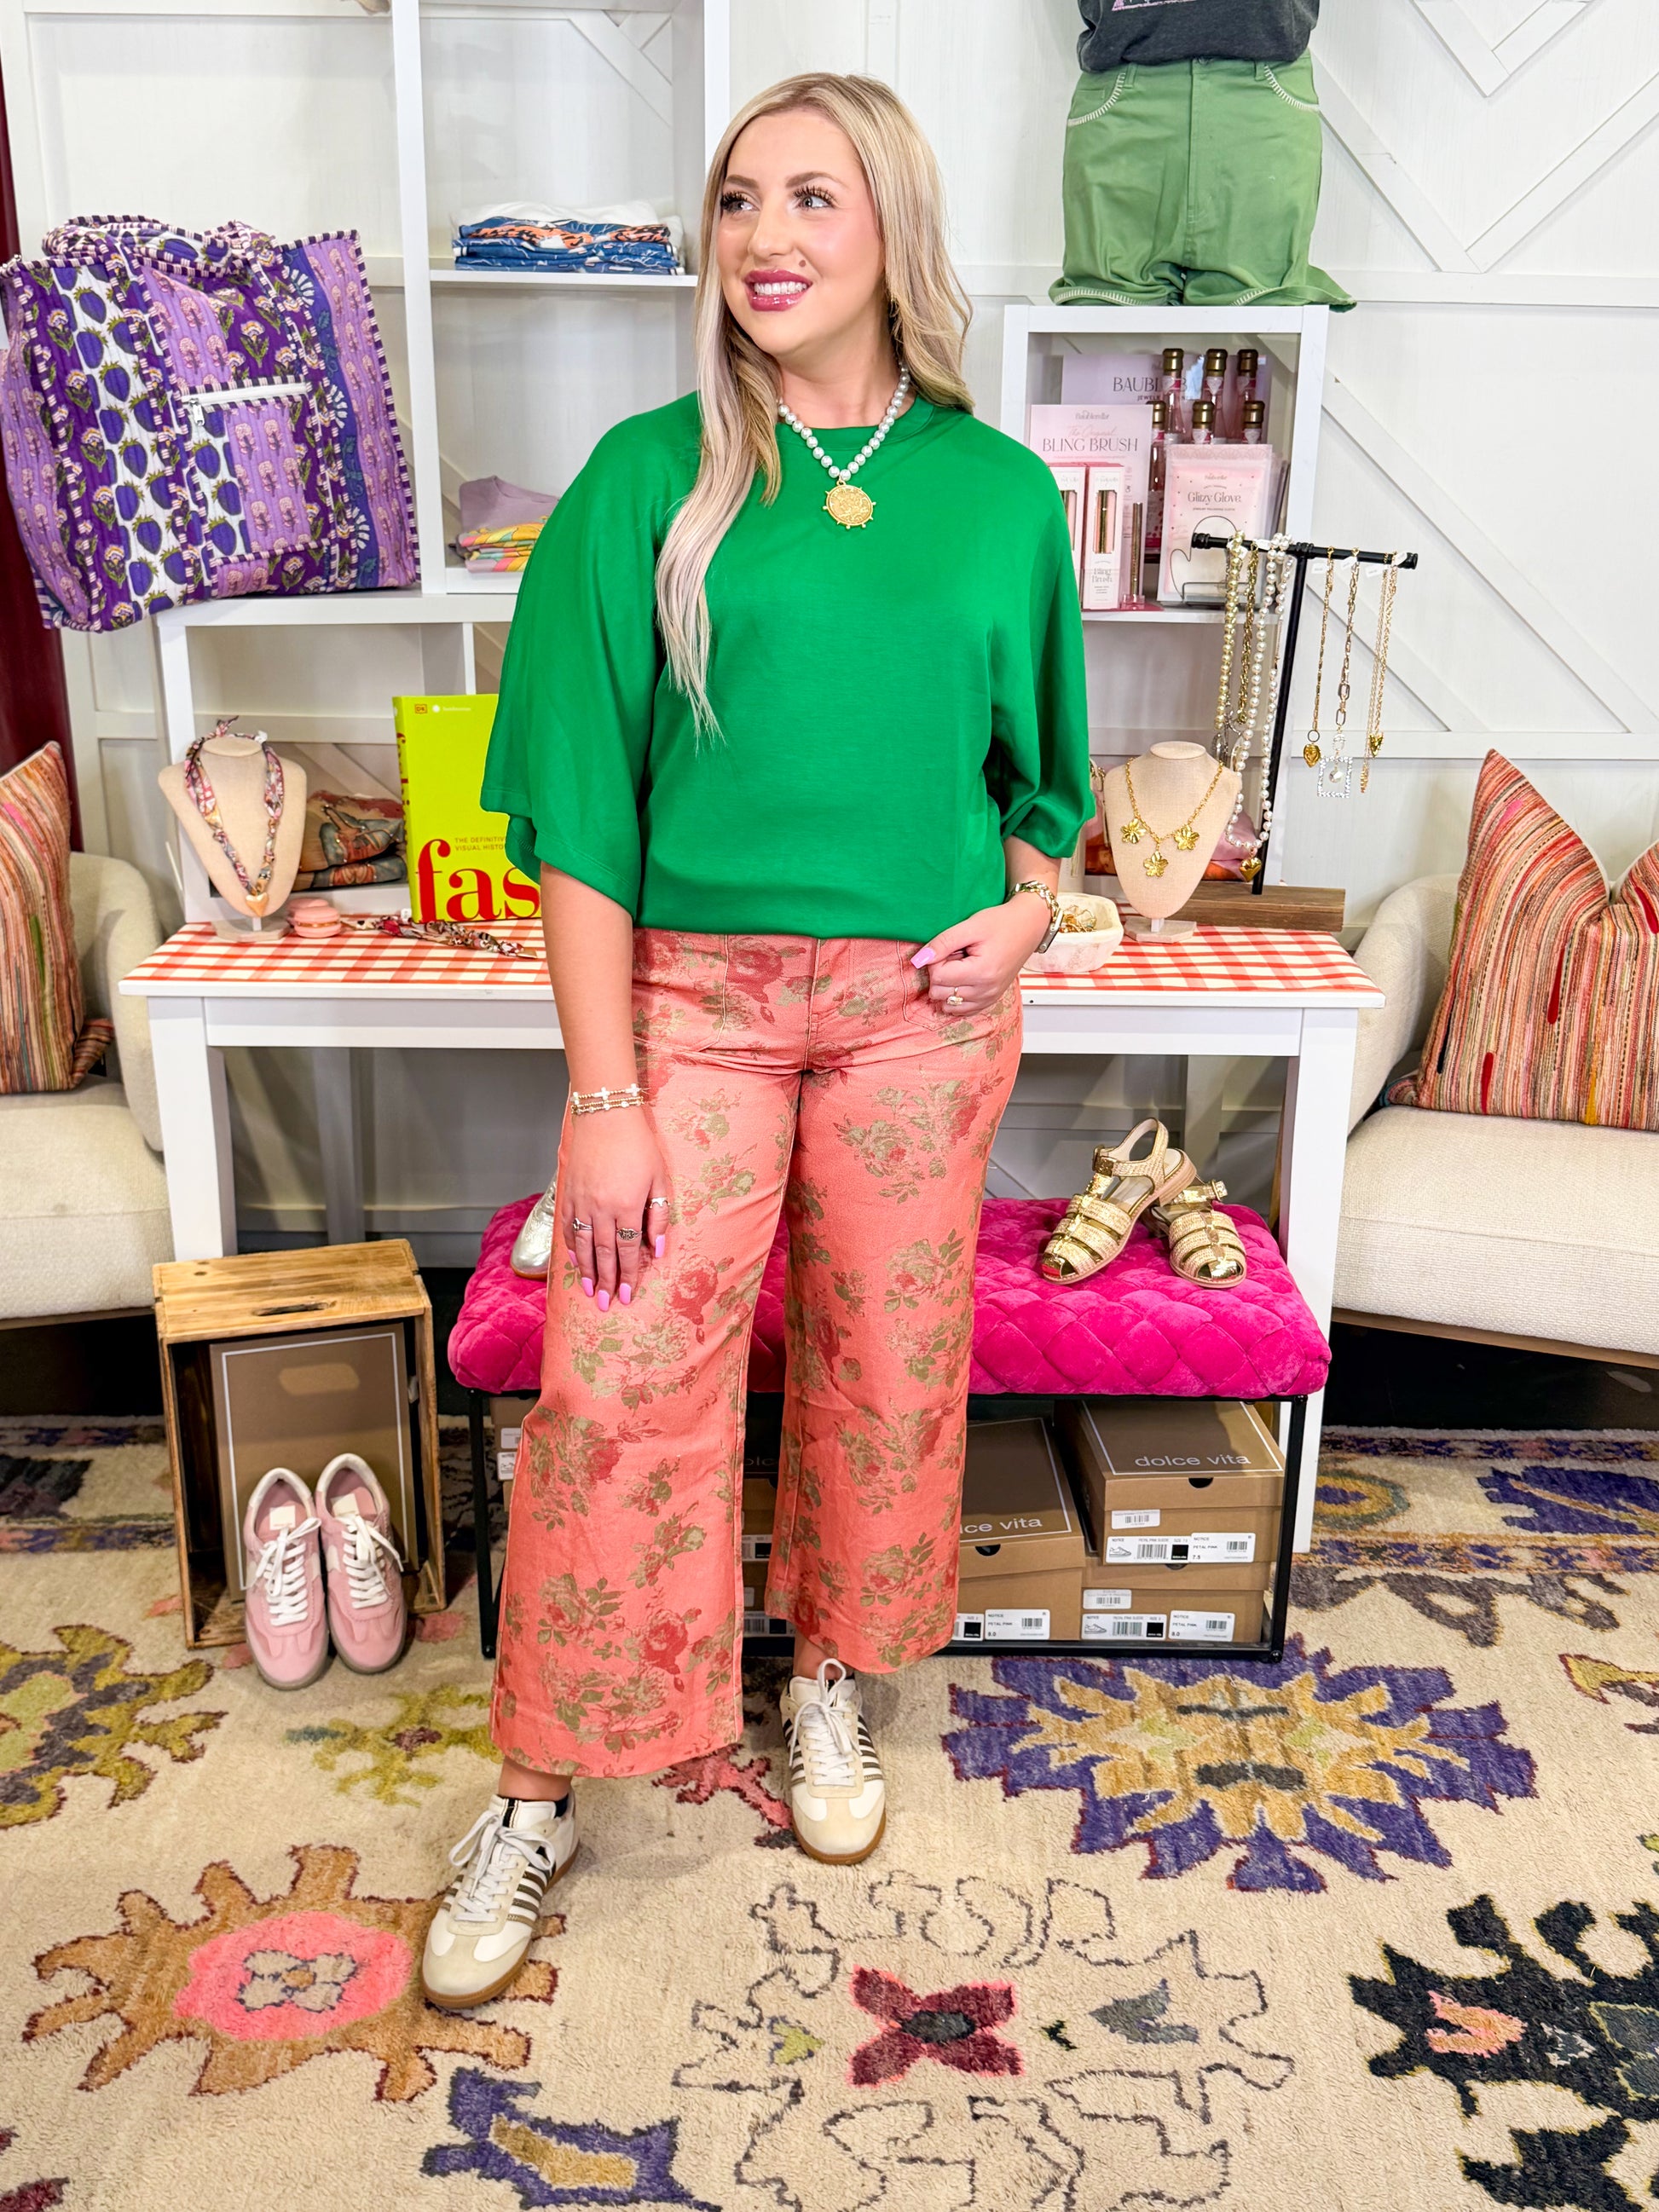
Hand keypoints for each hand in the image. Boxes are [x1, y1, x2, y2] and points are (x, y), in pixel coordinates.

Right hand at [560, 1110, 671, 1310]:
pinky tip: (575, 1260)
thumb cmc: (638, 1145)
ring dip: (585, 1271)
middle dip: (605, 1282)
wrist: (606, 1116)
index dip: (628, 1276)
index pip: (627, 1251)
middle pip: (603, 1254)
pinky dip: (571, 1247)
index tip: (627, 1296)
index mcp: (626, 1206)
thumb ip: (658, 1215)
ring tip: (588, 1291)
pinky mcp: (568, 1193)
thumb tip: (658, 1249)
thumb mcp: (659, 1179)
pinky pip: (568, 1227)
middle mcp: (601, 1208)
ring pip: (583, 1245)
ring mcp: (581, 1202)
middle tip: (604, 1305)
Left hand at [911, 891, 1050, 1012]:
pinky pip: (961, 1010)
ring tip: (962, 966)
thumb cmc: (1001, 923)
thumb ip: (942, 943)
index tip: (948, 948)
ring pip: (948, 1004)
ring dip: (948, 985)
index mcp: (981, 972)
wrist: (1028, 926)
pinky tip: (963, 979)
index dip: (935, 961)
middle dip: (941, 973)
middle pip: (940, 993)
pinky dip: (955, 997)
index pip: (938, 978)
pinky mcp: (990, 1000)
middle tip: (956, 955)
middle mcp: (986, 991)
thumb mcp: (969, 926)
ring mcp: (989, 998)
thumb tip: (918, 960)